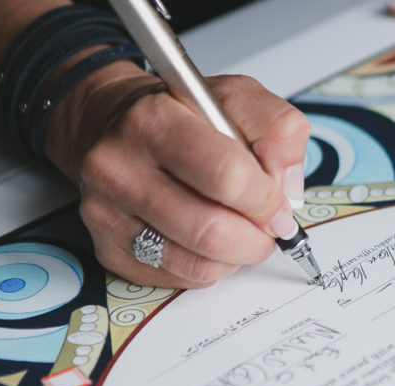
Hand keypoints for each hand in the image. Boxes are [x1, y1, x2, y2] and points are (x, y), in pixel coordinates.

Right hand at [44, 63, 308, 288]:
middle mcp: (119, 168)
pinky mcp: (109, 250)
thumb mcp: (238, 98)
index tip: (276, 203)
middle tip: (266, 226)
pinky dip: (211, 267)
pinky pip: (181, 278)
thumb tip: (286, 190)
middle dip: (257, 237)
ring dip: (237, 256)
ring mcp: (107, 213)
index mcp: (154, 120)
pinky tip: (208, 241)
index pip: (226, 175)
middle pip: (212, 231)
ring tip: (240, 231)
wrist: (110, 123)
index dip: (265, 199)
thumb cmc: (180, 115)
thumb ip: (278, 131)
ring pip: (199, 264)